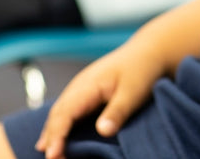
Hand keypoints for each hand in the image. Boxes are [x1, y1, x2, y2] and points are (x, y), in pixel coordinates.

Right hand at [37, 38, 168, 158]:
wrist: (149, 51)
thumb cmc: (142, 69)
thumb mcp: (133, 92)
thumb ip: (117, 111)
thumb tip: (102, 130)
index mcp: (88, 85)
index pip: (65, 113)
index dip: (57, 135)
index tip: (52, 154)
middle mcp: (80, 86)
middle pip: (58, 114)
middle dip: (51, 137)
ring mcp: (82, 88)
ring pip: (60, 111)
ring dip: (52, 132)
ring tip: (50, 153)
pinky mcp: (88, 92)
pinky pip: (68, 110)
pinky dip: (60, 125)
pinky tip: (57, 137)